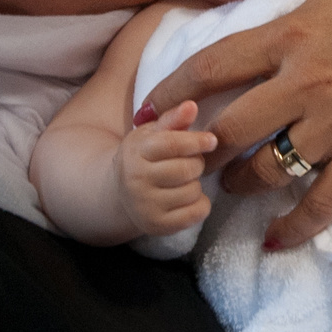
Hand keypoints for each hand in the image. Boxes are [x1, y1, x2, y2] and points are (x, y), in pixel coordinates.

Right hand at [121, 101, 215, 235]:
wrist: (120, 193)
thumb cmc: (144, 157)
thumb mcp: (153, 133)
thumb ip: (173, 119)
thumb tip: (191, 106)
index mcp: (136, 151)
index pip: (172, 144)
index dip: (196, 141)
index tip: (211, 141)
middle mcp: (136, 180)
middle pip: (187, 169)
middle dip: (195, 164)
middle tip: (187, 163)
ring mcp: (145, 206)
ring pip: (193, 191)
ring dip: (195, 185)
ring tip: (181, 182)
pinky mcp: (157, 226)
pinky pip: (197, 213)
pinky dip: (199, 204)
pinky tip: (185, 198)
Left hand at [138, 0, 331, 248]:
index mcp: (289, 37)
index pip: (211, 68)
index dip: (170, 93)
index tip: (144, 113)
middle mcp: (302, 85)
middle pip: (229, 129)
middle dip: (198, 150)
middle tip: (183, 159)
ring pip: (267, 170)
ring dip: (238, 186)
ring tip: (228, 187)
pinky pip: (321, 202)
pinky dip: (295, 227)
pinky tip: (275, 240)